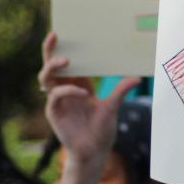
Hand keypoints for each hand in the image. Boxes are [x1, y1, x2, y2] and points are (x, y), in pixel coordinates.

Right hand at [40, 31, 134, 163]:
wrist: (95, 152)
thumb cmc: (102, 130)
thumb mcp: (113, 107)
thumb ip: (121, 91)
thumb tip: (137, 77)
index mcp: (77, 84)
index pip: (68, 62)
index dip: (64, 48)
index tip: (66, 31)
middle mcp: (65, 89)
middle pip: (50, 65)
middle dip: (50, 50)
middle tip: (55, 35)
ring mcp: (58, 100)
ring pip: (46, 77)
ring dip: (53, 66)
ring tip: (67, 61)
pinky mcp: (54, 112)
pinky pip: (56, 96)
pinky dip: (68, 90)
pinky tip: (83, 92)